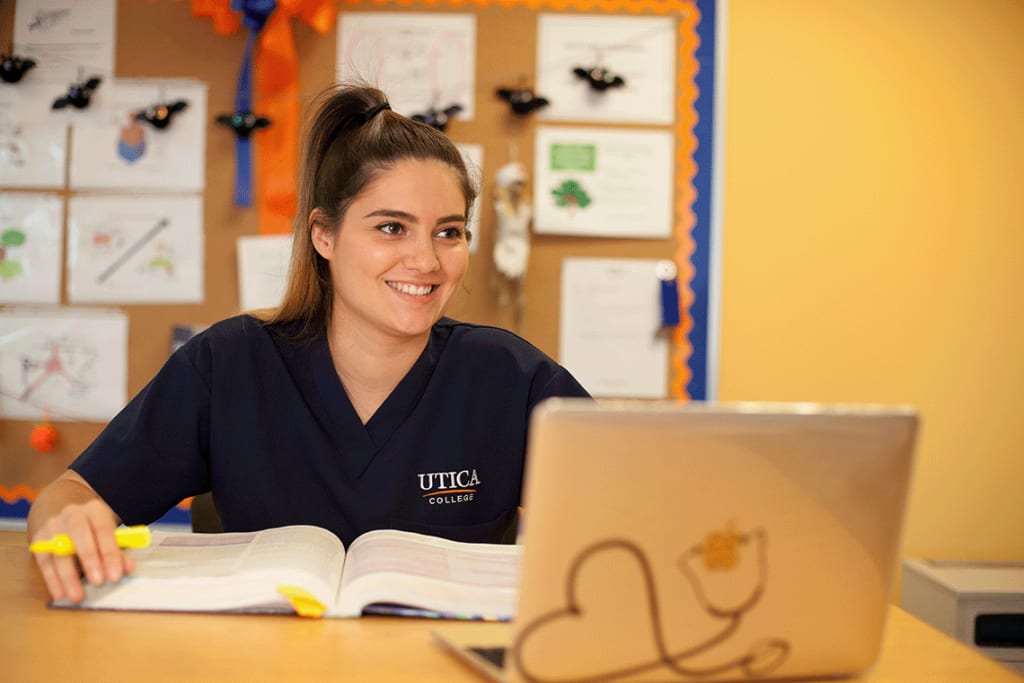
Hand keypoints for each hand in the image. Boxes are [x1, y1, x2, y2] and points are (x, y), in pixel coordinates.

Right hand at [27, 472, 135, 603]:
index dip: (110, 553)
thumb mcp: (110, 537)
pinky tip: (60, 594)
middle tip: (98, 582)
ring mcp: (53, 526)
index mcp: (95, 510)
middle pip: (79, 534)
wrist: (70, 519)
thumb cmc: (96, 531)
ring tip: (77, 596)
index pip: (104, 529)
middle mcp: (72, 514)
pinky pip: (44, 561)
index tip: (115, 575)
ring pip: (59, 551)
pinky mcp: (39, 540)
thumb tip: (129, 568)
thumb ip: (119, 552)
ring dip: (68, 576)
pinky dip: (52, 579)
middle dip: (89, 559)